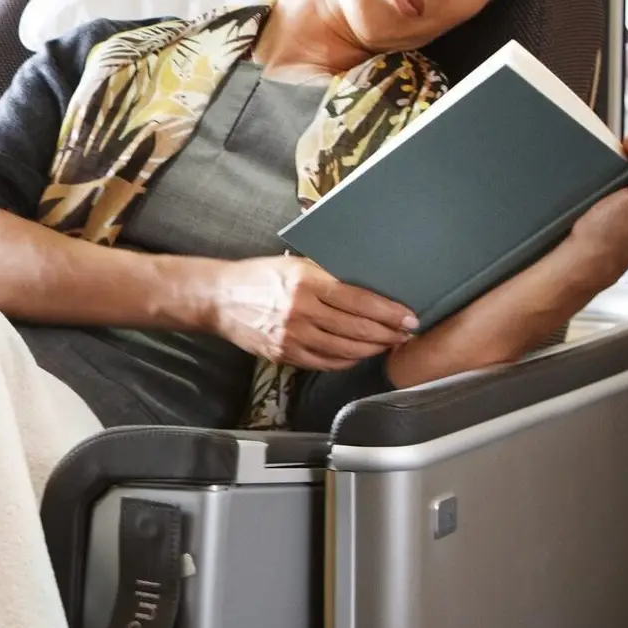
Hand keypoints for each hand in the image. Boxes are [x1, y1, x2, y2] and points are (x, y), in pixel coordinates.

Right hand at [202, 255, 415, 369]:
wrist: (219, 299)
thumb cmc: (258, 276)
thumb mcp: (294, 264)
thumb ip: (327, 275)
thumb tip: (366, 288)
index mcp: (306, 281)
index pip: (359, 300)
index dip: (388, 312)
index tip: (408, 317)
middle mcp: (301, 310)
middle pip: (356, 327)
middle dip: (387, 333)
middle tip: (406, 335)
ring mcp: (292, 336)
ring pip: (344, 348)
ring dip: (372, 349)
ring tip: (387, 345)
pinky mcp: (284, 354)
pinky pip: (324, 362)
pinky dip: (346, 361)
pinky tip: (359, 355)